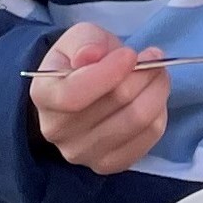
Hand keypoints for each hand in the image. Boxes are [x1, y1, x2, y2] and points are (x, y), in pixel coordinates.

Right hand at [27, 22, 167, 173]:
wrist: (83, 89)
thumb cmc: (81, 60)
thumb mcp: (79, 38)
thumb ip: (85, 42)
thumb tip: (91, 55)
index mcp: (43, 95)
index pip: (73, 94)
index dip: (109, 72)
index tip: (130, 54)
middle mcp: (56, 130)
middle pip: (115, 103)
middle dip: (144, 74)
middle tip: (154, 56)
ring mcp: (82, 153)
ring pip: (137, 120)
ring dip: (157, 90)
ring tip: (157, 73)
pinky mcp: (109, 164)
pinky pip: (149, 137)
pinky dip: (160, 113)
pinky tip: (153, 98)